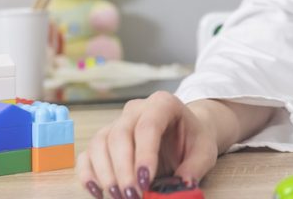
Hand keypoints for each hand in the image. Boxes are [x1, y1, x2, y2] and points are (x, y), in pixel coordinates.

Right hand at [76, 91, 217, 198]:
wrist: (186, 133)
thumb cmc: (194, 140)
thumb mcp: (204, 152)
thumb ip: (194, 168)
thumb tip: (182, 185)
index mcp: (163, 104)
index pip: (148, 126)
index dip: (144, 154)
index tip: (145, 181)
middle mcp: (136, 109)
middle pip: (120, 134)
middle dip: (123, 169)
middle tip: (131, 196)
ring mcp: (117, 122)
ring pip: (100, 143)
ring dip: (105, 173)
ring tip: (118, 196)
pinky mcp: (105, 139)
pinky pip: (88, 153)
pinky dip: (88, 174)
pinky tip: (98, 192)